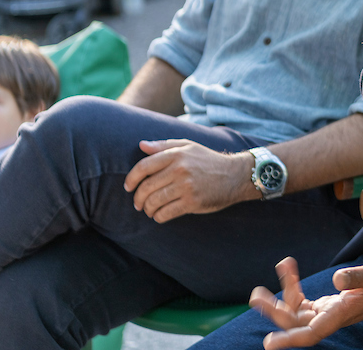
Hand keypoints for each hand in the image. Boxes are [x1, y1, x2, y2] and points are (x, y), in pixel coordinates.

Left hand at [123, 139, 255, 222]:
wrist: (235, 175)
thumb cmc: (208, 160)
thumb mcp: (188, 146)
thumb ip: (164, 145)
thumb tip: (141, 145)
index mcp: (176, 154)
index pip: (144, 166)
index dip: (131, 178)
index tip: (128, 187)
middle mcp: (179, 169)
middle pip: (146, 187)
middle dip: (138, 198)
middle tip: (137, 204)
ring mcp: (186, 187)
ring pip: (154, 202)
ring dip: (147, 209)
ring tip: (149, 210)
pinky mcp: (192, 202)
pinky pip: (166, 213)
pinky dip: (158, 217)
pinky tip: (159, 215)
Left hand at [252, 255, 362, 348]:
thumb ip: (356, 277)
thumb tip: (337, 279)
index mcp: (342, 314)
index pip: (311, 333)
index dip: (290, 339)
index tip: (268, 343)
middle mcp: (333, 317)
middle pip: (297, 322)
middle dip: (275, 311)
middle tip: (255, 295)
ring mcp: (330, 311)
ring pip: (297, 312)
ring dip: (281, 297)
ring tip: (269, 277)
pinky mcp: (329, 303)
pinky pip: (304, 300)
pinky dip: (293, 286)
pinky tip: (289, 268)